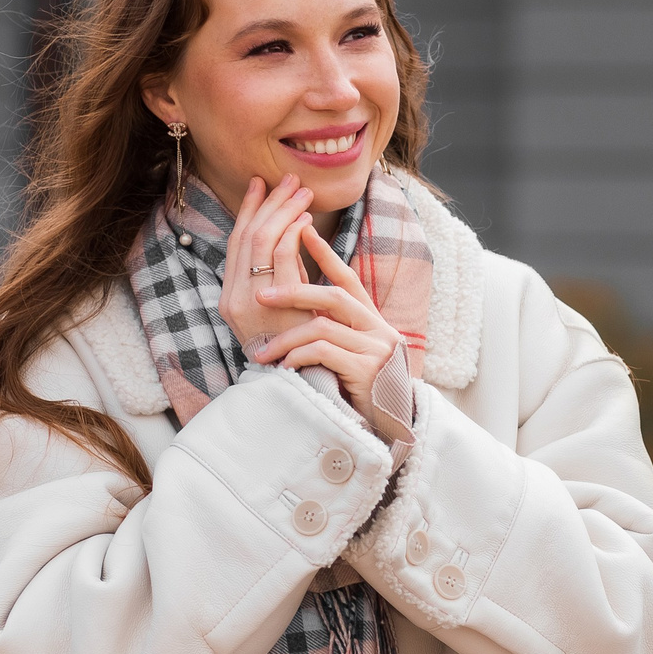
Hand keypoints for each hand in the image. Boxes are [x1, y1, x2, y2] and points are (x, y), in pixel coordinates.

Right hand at [218, 175, 316, 352]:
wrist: (297, 383)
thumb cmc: (296, 345)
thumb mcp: (282, 305)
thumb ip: (282, 274)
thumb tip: (292, 234)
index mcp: (230, 296)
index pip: (236, 242)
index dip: (248, 210)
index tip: (260, 185)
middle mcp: (232, 296)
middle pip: (247, 235)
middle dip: (269, 203)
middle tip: (288, 181)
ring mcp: (248, 299)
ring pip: (261, 240)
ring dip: (283, 212)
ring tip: (302, 193)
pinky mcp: (270, 303)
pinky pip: (279, 257)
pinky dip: (292, 233)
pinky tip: (305, 221)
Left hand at [249, 227, 403, 424]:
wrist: (391, 424)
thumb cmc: (362, 386)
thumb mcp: (348, 350)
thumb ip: (330, 325)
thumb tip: (295, 300)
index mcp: (370, 318)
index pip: (346, 277)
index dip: (324, 253)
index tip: (301, 229)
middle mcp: (377, 327)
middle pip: (333, 296)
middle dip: (294, 292)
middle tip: (261, 297)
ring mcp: (376, 348)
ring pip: (323, 327)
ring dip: (287, 339)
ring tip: (263, 353)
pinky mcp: (368, 371)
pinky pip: (325, 354)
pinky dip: (299, 357)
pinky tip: (285, 367)